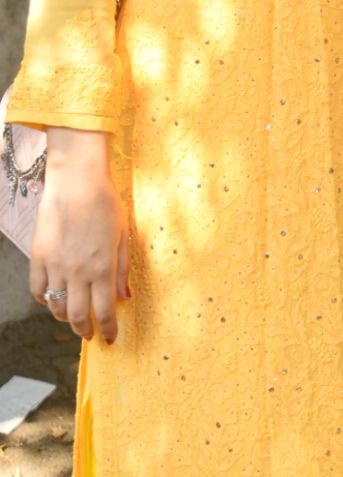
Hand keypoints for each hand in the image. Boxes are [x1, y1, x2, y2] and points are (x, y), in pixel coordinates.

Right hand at [28, 128, 129, 343]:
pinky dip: (44, 300)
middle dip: (85, 330)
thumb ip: (123, 269)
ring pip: (56, 307)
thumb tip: (126, 297)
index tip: (109, 339)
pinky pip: (38, 290)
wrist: (77, 182)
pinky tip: (52, 298)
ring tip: (72, 318)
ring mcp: (56, 267)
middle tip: (90, 335)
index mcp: (103, 268)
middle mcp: (78, 273)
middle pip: (77, 316)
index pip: (105, 311)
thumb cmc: (106, 204)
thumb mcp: (124, 235)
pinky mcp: (39, 258)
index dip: (108, 329)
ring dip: (64, 317)